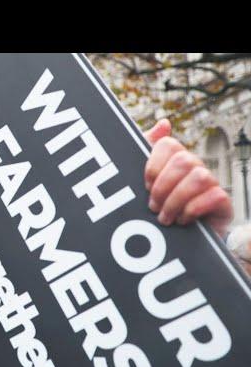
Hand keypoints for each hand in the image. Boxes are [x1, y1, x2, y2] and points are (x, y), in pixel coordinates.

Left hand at [143, 119, 232, 236]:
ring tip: (166, 218)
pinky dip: (193, 210)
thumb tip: (163, 123)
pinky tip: (183, 220)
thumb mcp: (144, 185)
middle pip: (183, 161)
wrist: (179, 243)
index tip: (145, 186)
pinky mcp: (223, 203)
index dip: (153, 166)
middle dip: (162, 187)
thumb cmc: (161, 210)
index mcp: (175, 161)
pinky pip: (214, 195)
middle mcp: (195, 168)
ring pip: (198, 177)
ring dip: (176, 201)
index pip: (167, 145)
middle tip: (153, 206)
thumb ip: (144, 153)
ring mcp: (211, 184)